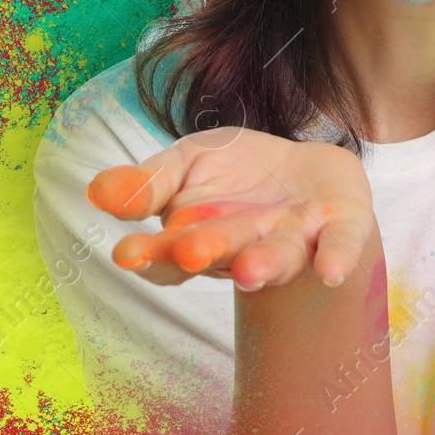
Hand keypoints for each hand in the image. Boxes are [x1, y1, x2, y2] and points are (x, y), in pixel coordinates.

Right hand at [87, 128, 377, 291]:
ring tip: (249, 269)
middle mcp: (245, 249)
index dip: (149, 256)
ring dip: (264, 265)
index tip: (126, 253)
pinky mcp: (338, 227)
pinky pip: (339, 245)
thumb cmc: (236, 173)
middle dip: (205, 252)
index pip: (168, 257)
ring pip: (277, 258)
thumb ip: (147, 182)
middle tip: (187, 251)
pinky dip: (336, 258)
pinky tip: (331, 272)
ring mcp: (293, 240)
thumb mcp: (187, 163)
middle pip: (222, 254)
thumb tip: (96, 191)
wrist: (306, 169)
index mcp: (198, 238)